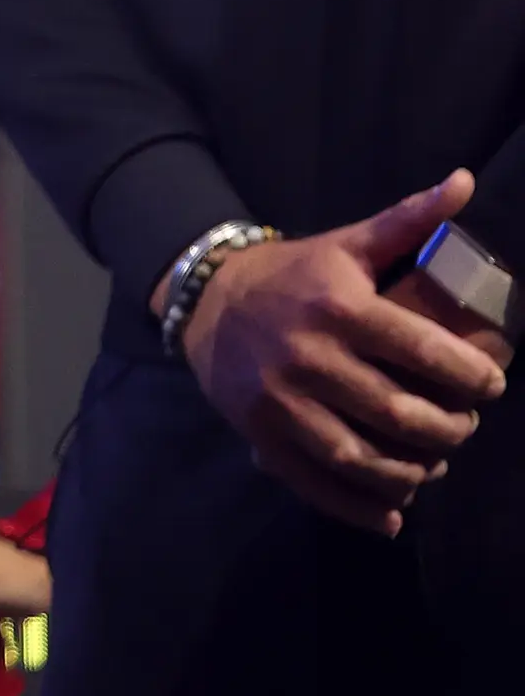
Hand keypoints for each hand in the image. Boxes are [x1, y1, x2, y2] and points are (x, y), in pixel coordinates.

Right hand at [182, 172, 509, 531]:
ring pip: (364, 457)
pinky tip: (394, 513)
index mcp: (340, 306)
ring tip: (433, 464)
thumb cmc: (294, 274)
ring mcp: (281, 400)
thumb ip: (408, 221)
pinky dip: (362, 509)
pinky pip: (318, 484)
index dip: (474, 377)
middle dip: (452, 429)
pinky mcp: (260, 434)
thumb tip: (467, 182)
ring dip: (414, 472)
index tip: (491, 385)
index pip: (426, 351)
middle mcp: (310, 355)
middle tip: (464, 425)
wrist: (205, 298)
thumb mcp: (348, 245)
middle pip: (403, 413)